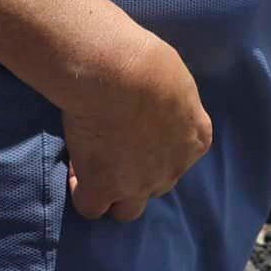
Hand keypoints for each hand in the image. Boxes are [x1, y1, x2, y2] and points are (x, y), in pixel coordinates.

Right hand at [60, 28, 211, 222]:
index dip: (157, 144)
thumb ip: (169, 99)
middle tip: (113, 147)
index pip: (181, 154)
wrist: (117, 73)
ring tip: (93, 168)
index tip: (134, 127)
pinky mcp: (104, 189)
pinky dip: (82, 193)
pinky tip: (75, 173)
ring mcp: (139, 184)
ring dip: (113, 194)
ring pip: (128, 210)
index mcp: (196, 137)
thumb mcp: (173, 76)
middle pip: (157, 184)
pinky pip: (91, 207)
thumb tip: (151, 97)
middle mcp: (173, 168)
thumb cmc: (146, 60)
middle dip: (137, 171)